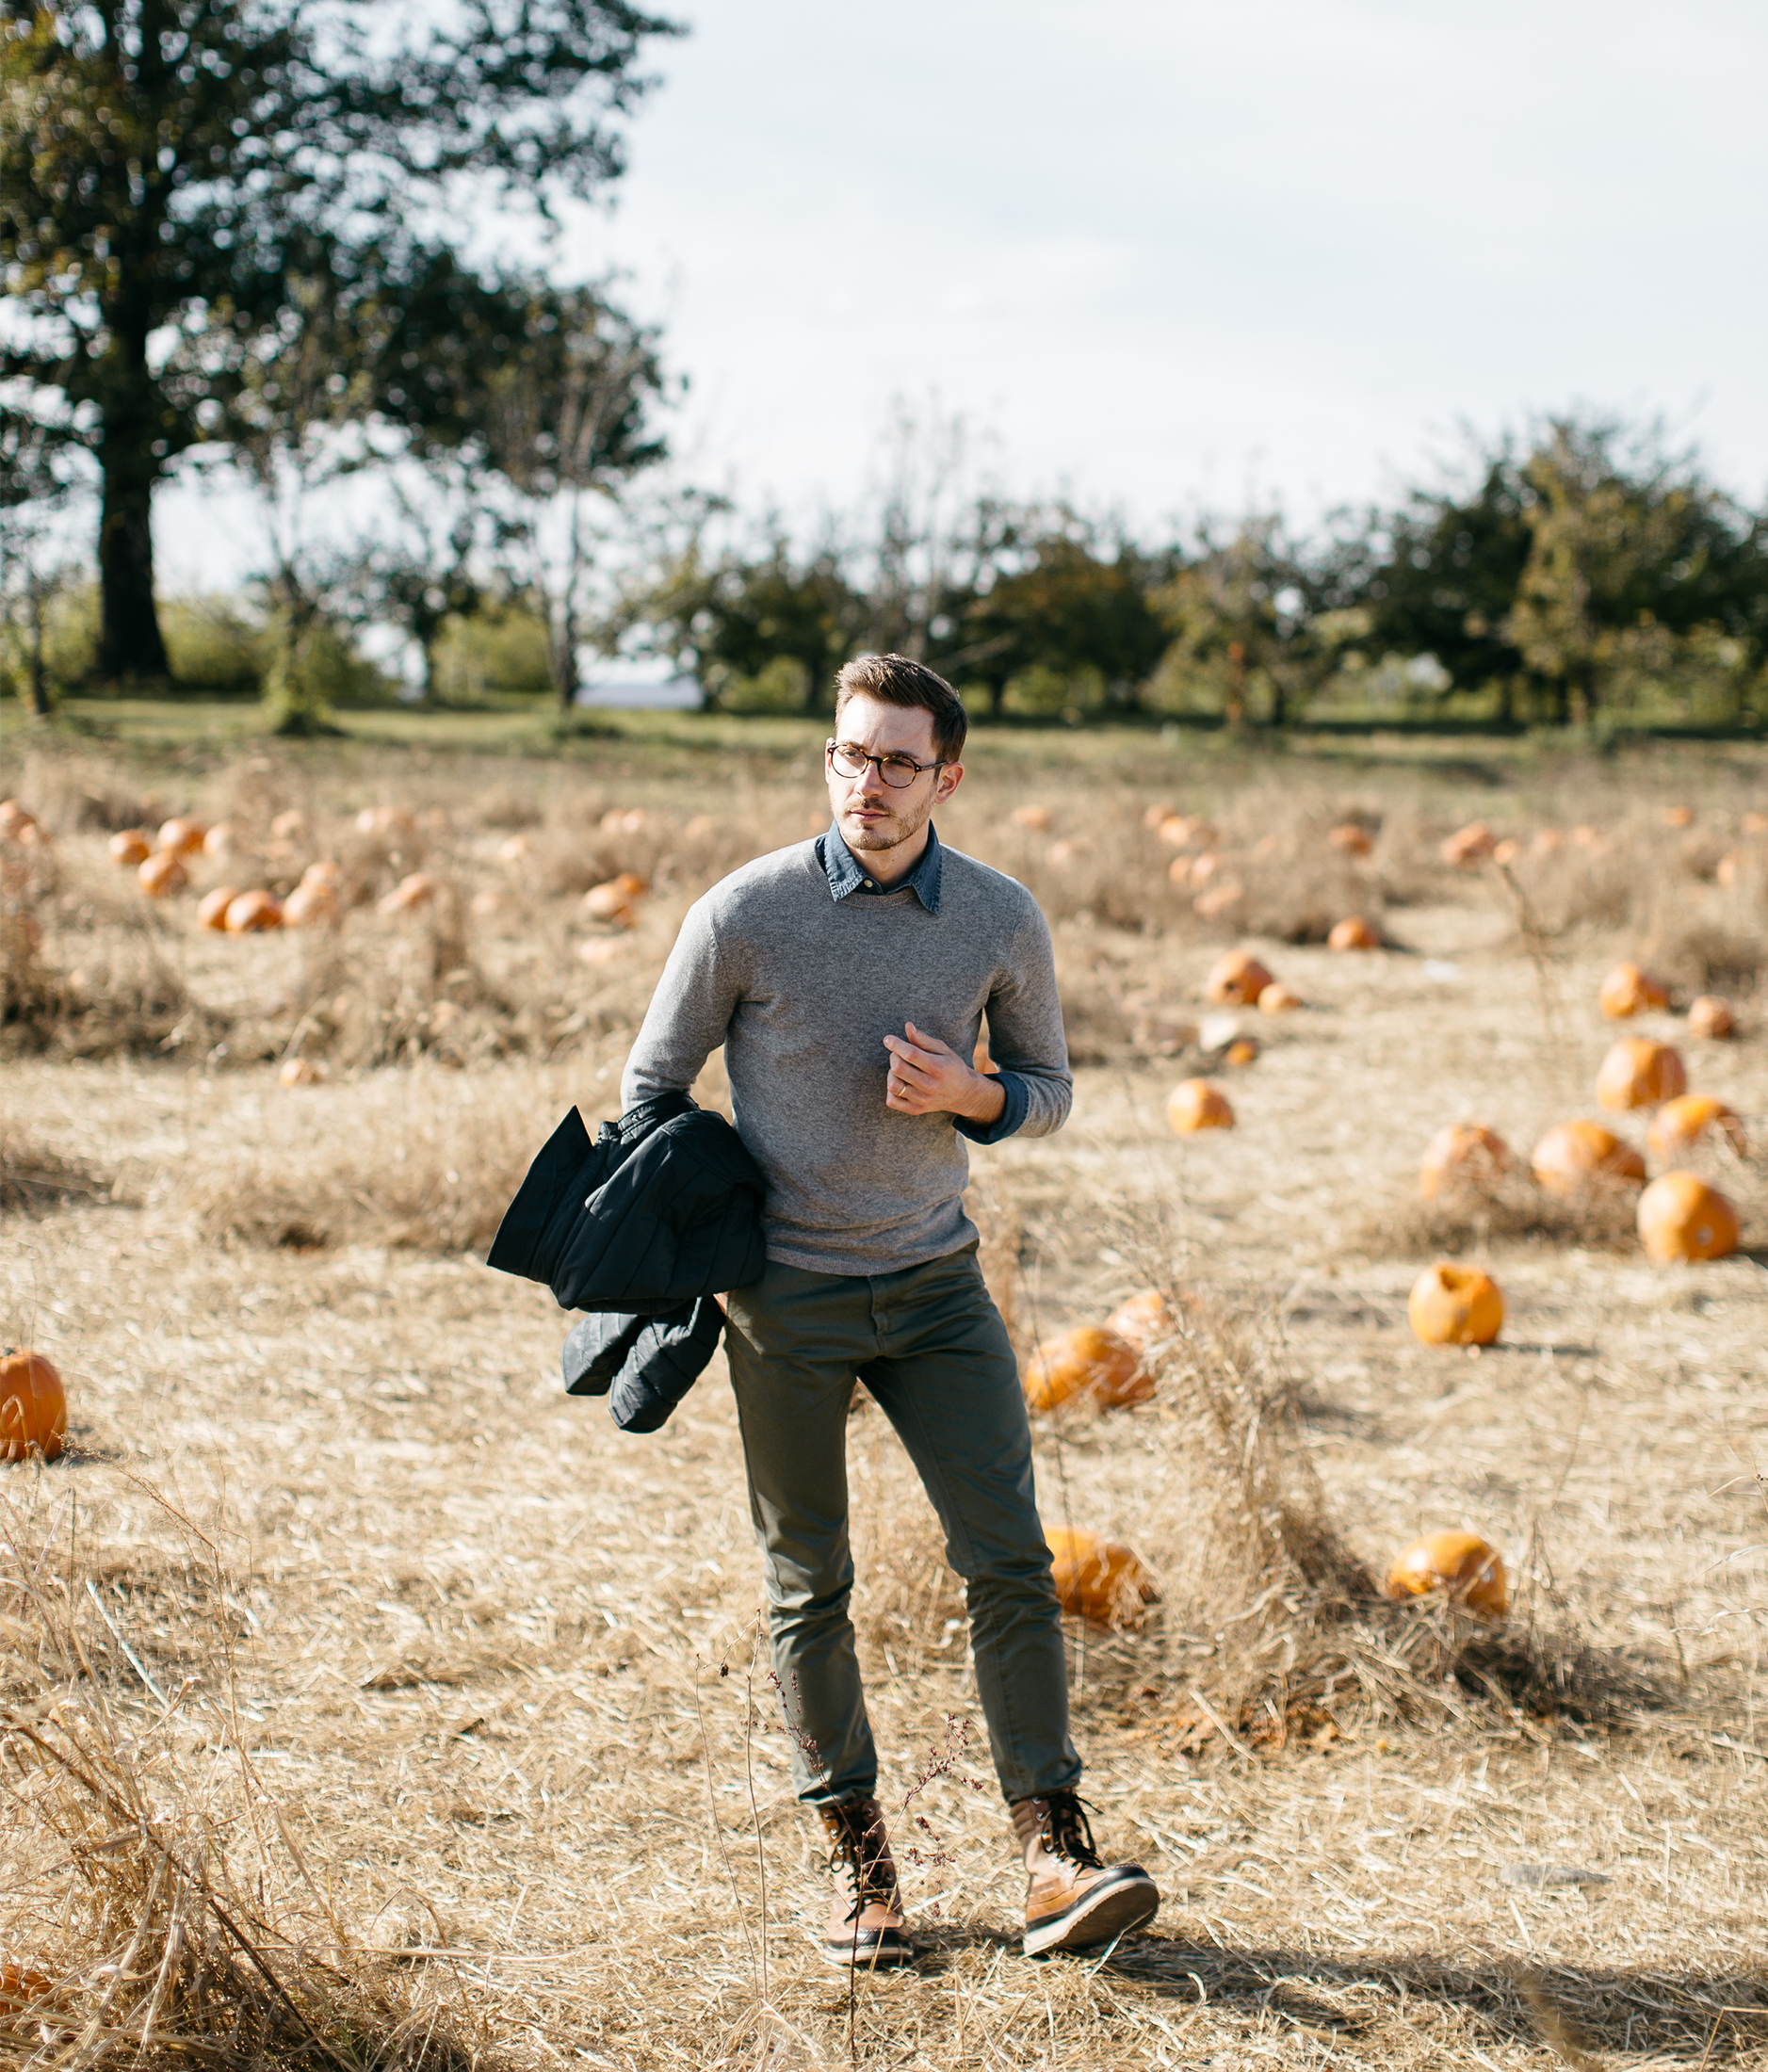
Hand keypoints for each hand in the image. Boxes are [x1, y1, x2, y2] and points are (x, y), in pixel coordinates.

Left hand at [883, 1021, 1005, 1123]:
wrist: (964, 1094)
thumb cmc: (951, 1067)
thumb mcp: (943, 1049)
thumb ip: (923, 1039)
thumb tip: (908, 1026)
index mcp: (938, 1067)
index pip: (911, 1054)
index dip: (895, 1044)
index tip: (888, 1039)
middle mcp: (930, 1085)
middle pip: (898, 1069)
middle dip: (893, 1056)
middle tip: (898, 1054)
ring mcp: (923, 1100)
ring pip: (893, 1085)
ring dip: (891, 1073)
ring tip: (899, 1069)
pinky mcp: (917, 1110)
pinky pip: (892, 1101)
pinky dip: (890, 1091)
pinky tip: (900, 1083)